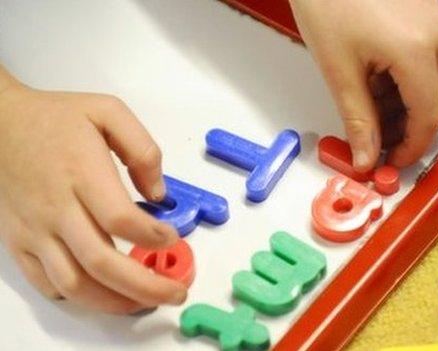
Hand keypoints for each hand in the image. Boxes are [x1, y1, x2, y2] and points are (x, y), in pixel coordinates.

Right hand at [0, 67, 185, 313]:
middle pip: (101, 262)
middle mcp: (57, 208)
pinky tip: (103, 293)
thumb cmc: (57, 118)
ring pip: (74, 282)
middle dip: (145, 285)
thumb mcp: (108, 111)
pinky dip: (78, 296)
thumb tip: (159, 195)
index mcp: (82, 173)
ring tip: (145, 302)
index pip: (120, 218)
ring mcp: (35, 230)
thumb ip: (142, 149)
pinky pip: (46, 282)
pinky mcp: (20, 242)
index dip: (152, 236)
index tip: (172, 238)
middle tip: (176, 293)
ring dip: (114, 301)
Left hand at [290, 0, 437, 170]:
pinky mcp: (431, 15)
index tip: (391, 161)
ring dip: (407, 105)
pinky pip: (429, 61)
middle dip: (409, 128)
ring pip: (436, 84)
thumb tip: (366, 159)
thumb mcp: (338, 70)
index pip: (429, 117)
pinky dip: (408, 81)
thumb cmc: (326, 2)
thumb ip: (358, 120)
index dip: (411, 148)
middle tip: (376, 138)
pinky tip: (377, 80)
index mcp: (416, 49)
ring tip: (369, 104)